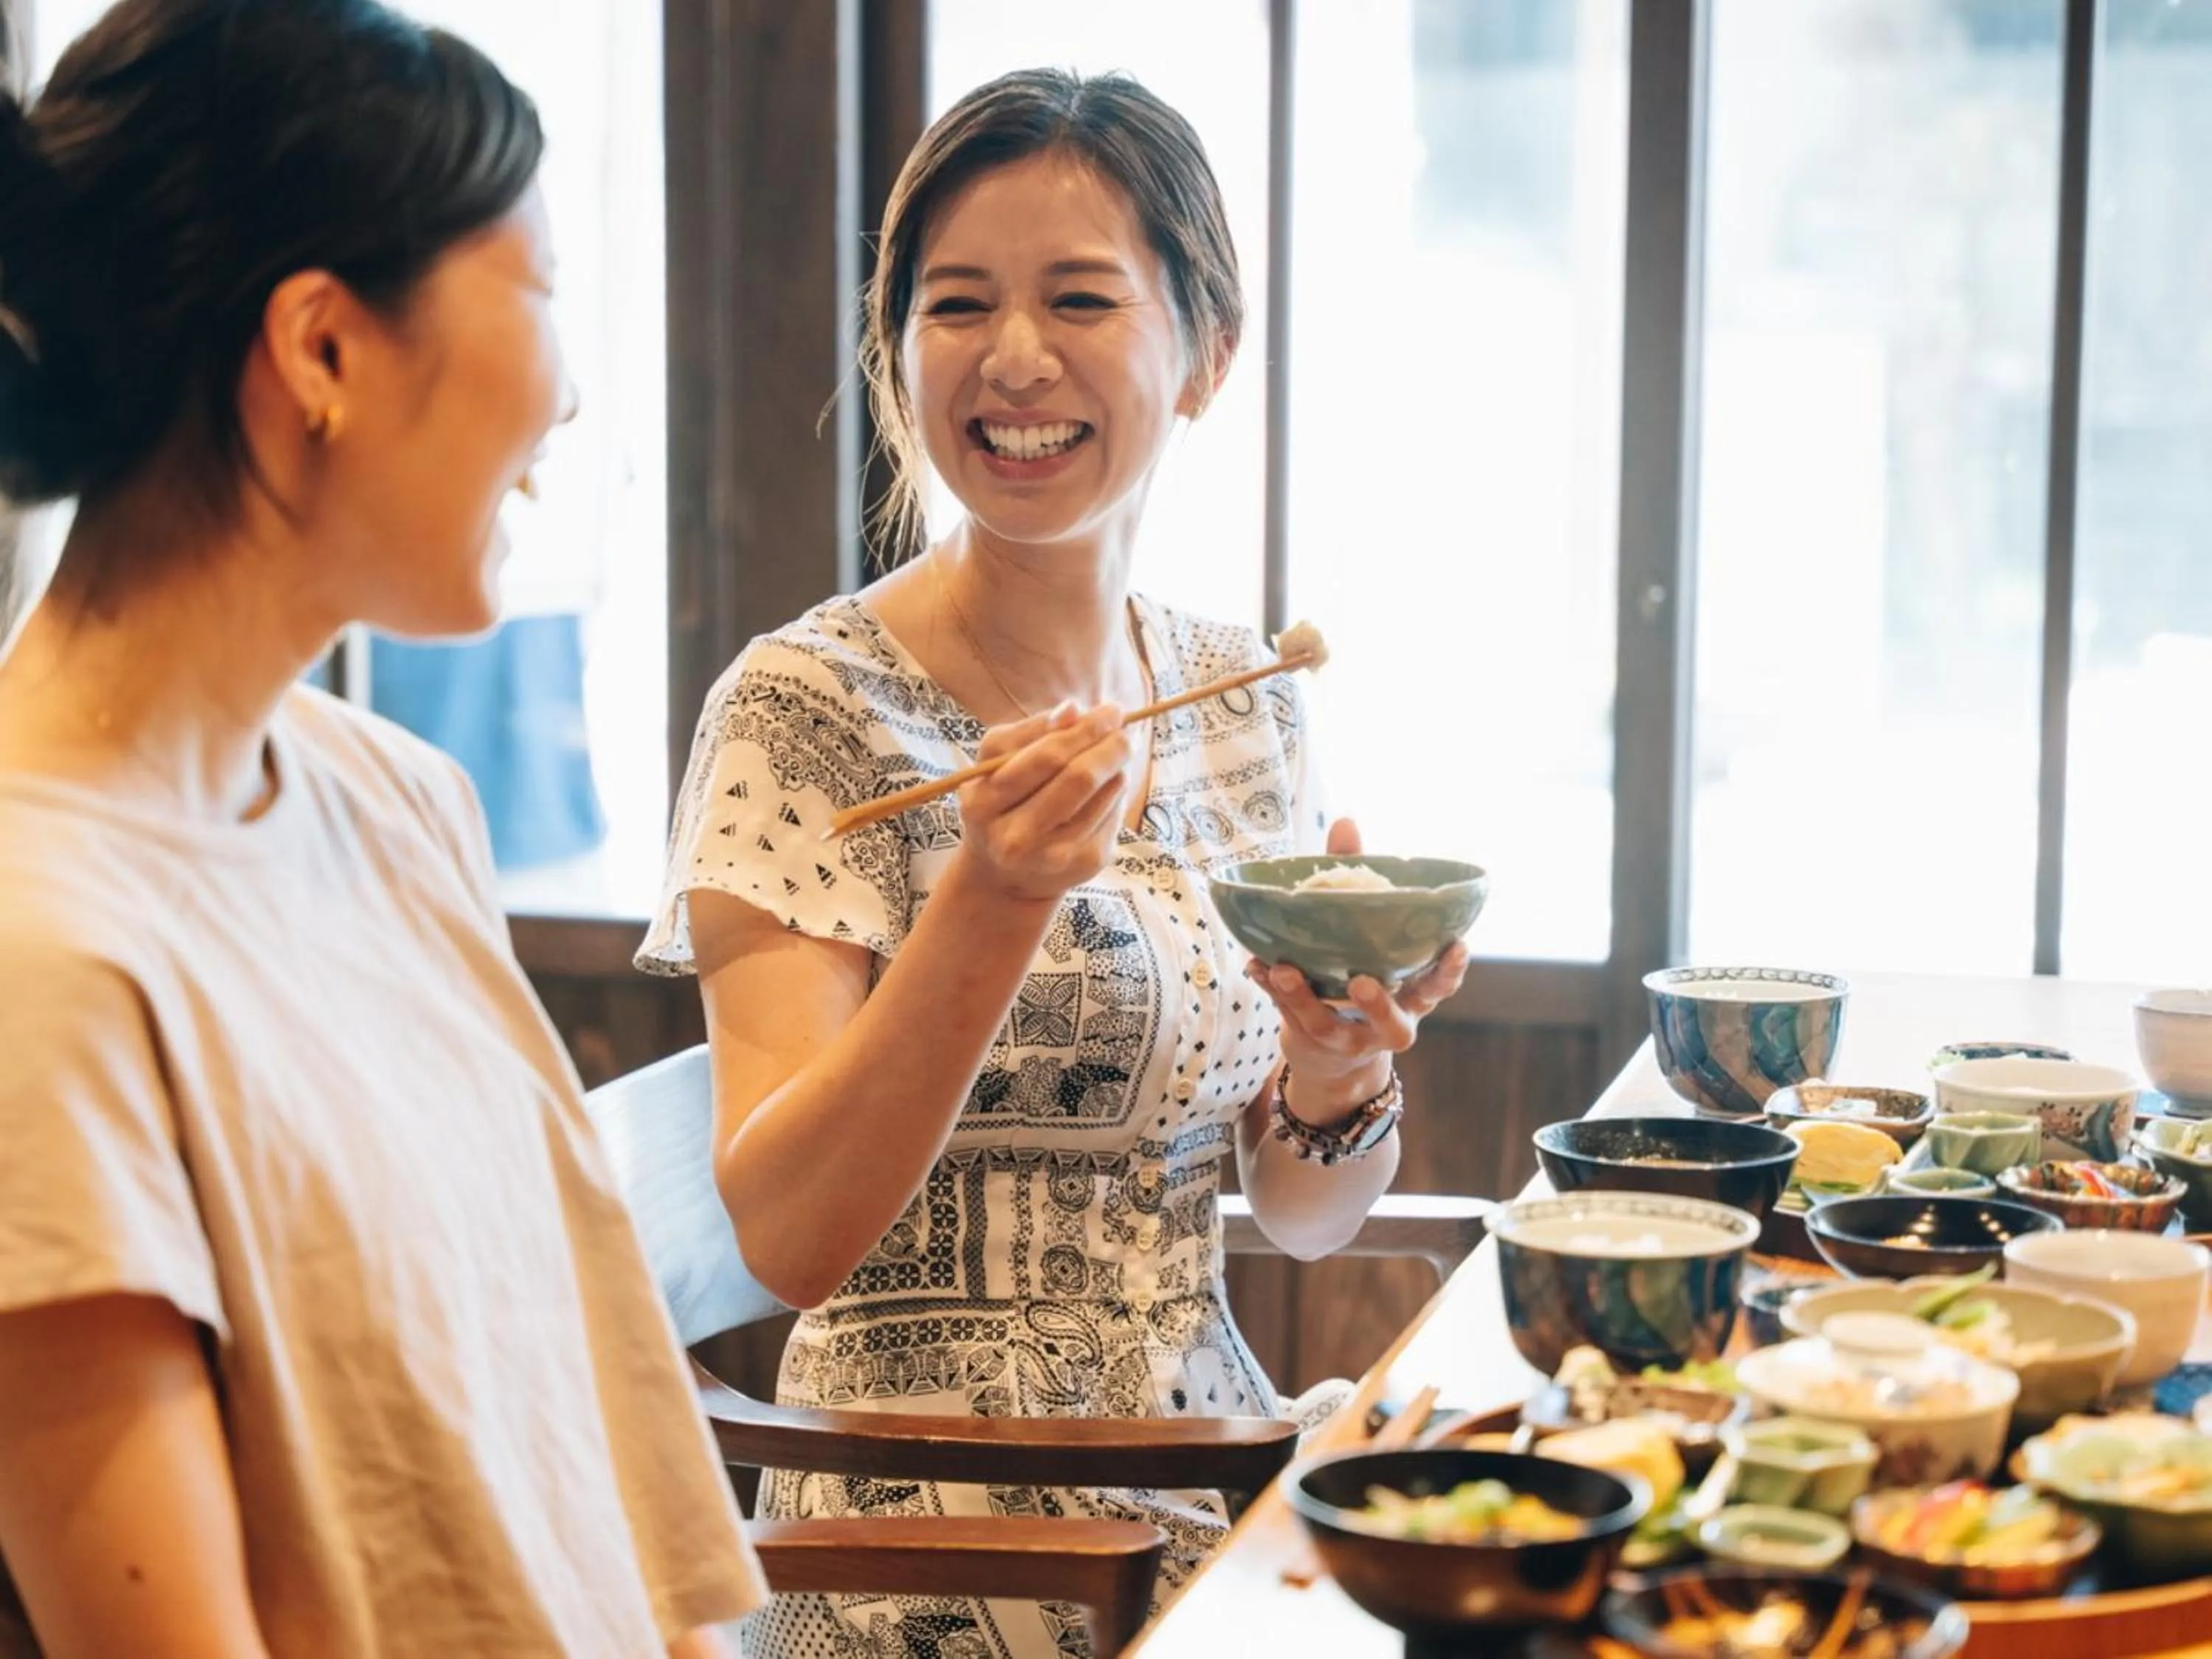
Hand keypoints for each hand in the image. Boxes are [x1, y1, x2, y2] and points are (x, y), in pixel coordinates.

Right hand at [953, 702, 1131, 903]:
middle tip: (1125, 727)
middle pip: (1079, 778)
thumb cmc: (1003, 799)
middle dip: (1110, 745)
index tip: (1111, 711)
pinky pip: (1114, 812)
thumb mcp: (998, 761)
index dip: (1085, 729)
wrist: (1004, 872)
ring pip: (1104, 794)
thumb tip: (1073, 710)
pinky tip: (1110, 782)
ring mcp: (1052, 856)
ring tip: (1116, 750)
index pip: (1045, 757)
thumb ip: (1030, 731)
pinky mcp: (1084, 864)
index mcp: (984, 804)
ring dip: (1117, 765)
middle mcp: (1015, 838)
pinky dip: (1117, 789)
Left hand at [1244, 818, 1471, 1100]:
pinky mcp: (1312, 1044)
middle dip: (1378, 1005)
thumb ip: (1358, 881)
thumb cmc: (1357, 973)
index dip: (1450, 970)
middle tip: (1362, 981)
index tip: (1457, 945)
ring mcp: (1347, 1040)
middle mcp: (1386, 1024)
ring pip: (1328, 1026)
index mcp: (1411, 995)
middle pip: (1393, 1024)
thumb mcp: (1365, 934)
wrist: (1331, 1054)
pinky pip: (1289, 1018)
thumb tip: (1346, 822)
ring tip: (1284, 969)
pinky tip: (1257, 965)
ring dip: (1304, 998)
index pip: (1439, 986)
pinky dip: (1272, 991)